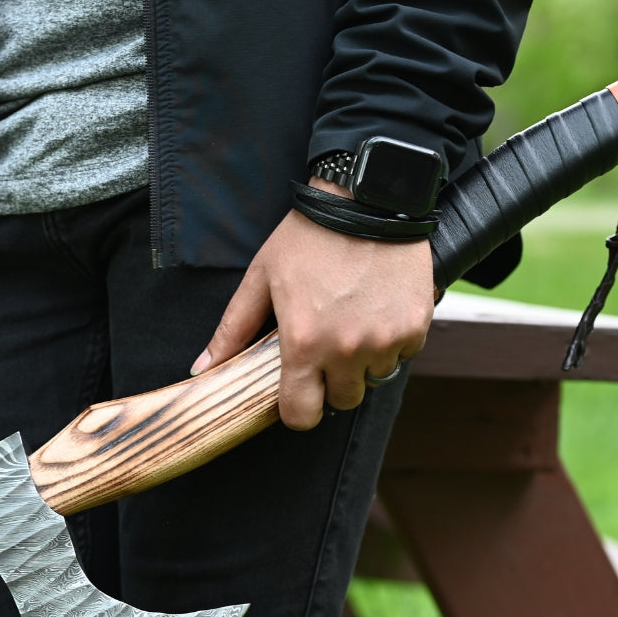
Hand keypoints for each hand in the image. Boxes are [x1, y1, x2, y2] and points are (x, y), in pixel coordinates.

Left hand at [190, 184, 434, 430]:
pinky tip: (379, 309)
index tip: (301, 393)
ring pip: (375, 377)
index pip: (302, 415)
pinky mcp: (415, 328)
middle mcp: (346, 350)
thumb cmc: (309, 237)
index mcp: (304, 344)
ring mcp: (385, 341)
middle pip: (343, 401)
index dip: (299, 409)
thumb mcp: (263, 277)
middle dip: (334, 383)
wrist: (368, 201)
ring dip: (365, 360)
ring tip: (355, 320)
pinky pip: (403, 354)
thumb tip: (203, 368)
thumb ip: (233, 329)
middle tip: (329, 347)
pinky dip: (393, 340)